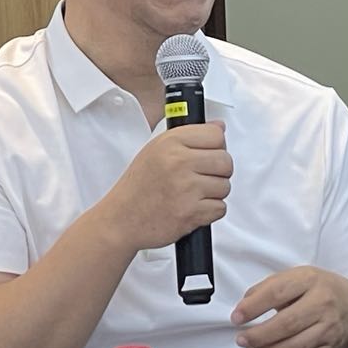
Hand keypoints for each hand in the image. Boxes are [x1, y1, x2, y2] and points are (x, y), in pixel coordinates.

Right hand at [100, 121, 231, 252]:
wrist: (121, 219)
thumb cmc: (138, 187)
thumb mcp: (156, 150)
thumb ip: (189, 136)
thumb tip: (219, 127)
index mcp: (170, 143)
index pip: (216, 134)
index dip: (216, 146)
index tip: (208, 154)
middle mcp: (179, 162)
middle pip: (225, 161)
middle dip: (219, 171)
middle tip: (202, 177)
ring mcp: (186, 188)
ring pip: (225, 186)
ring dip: (214, 193)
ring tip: (193, 194)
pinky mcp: (191, 213)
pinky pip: (220, 208)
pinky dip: (210, 211)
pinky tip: (192, 207)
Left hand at [232, 267, 347, 347]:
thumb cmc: (317, 289)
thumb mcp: (296, 277)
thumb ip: (269, 287)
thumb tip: (244, 306)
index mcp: (310, 280)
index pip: (277, 293)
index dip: (253, 307)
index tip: (236, 317)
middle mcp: (324, 304)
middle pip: (286, 324)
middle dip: (259, 335)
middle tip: (242, 339)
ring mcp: (330, 329)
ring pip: (294, 347)